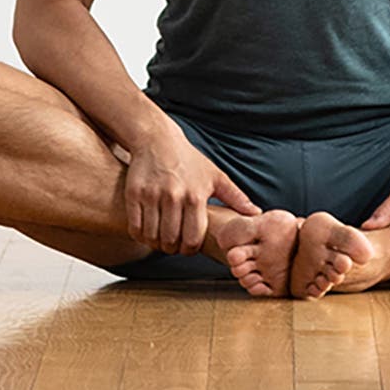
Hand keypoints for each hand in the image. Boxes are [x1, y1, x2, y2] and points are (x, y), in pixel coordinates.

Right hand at [117, 129, 260, 253]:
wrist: (158, 139)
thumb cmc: (189, 159)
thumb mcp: (215, 176)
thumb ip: (235, 197)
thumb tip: (255, 214)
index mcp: (196, 196)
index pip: (193, 238)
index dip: (190, 249)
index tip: (188, 247)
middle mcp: (174, 196)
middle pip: (171, 240)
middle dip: (173, 249)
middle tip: (173, 245)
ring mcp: (152, 195)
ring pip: (152, 236)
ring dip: (156, 244)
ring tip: (160, 240)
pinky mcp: (134, 193)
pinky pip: (135, 227)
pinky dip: (140, 235)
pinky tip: (146, 232)